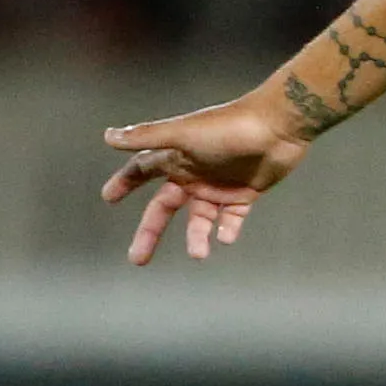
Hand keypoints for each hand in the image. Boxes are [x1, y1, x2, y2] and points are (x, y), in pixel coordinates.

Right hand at [99, 93, 313, 264]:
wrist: (278, 126)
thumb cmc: (227, 127)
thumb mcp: (182, 133)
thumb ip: (146, 137)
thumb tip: (107, 136)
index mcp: (176, 157)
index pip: (142, 171)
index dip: (125, 183)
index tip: (108, 199)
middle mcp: (193, 173)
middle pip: (164, 207)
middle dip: (150, 232)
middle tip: (137, 259)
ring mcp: (218, 186)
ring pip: (198, 220)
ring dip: (196, 237)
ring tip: (199, 253)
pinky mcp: (243, 195)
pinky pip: (230, 220)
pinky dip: (227, 231)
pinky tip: (225, 237)